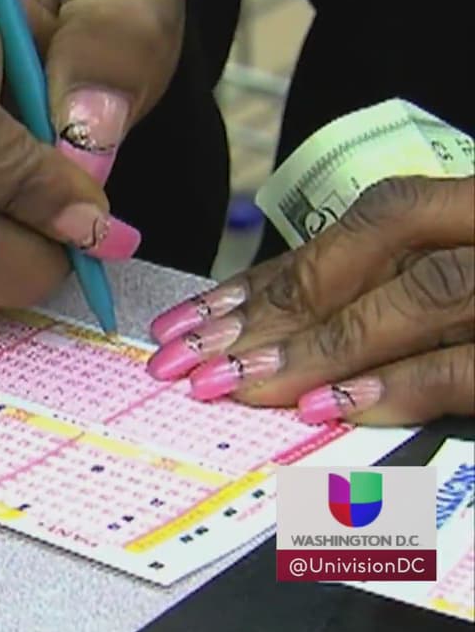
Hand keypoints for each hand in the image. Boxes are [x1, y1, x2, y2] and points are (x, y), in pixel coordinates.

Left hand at [146, 175, 474, 426]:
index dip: (275, 271)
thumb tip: (277, 330)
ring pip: (413, 299)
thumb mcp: (459, 261)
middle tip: (185, 359)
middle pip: (373, 254)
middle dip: (270, 308)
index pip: (365, 223)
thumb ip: (392, 281)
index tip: (192, 318)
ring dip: (312, 345)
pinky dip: (393, 385)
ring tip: (232, 384)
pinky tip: (324, 408)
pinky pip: (462, 365)